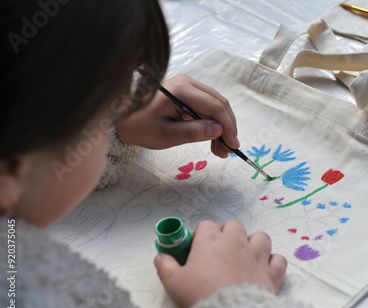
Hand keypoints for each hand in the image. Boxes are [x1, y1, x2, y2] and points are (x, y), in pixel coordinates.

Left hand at [115, 74, 238, 157]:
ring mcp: (188, 85)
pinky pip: (207, 106)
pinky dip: (212, 122)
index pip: (215, 107)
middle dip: (227, 128)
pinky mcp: (186, 92)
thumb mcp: (166, 135)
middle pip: (219, 104)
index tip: (233, 146)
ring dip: (221, 127)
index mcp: (182, 90)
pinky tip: (213, 139)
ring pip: (215, 105)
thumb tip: (219, 130)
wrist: (120, 116)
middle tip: (228, 151)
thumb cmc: (139, 126)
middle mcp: (188, 82)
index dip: (228, 127)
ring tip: (220, 150)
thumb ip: (193, 132)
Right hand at [154, 219, 286, 307]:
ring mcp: (256, 256)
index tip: (196, 249)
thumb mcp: (174, 283)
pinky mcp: (271, 273)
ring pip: (260, 237)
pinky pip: (278, 259)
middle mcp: (236, 243)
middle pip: (234, 225)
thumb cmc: (199, 297)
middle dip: (227, 234)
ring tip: (245, 255)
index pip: (206, 225)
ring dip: (253, 243)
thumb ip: (166, 266)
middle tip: (219, 251)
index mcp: (211, 241)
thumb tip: (160, 257)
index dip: (200, 235)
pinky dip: (273, 262)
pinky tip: (264, 269)